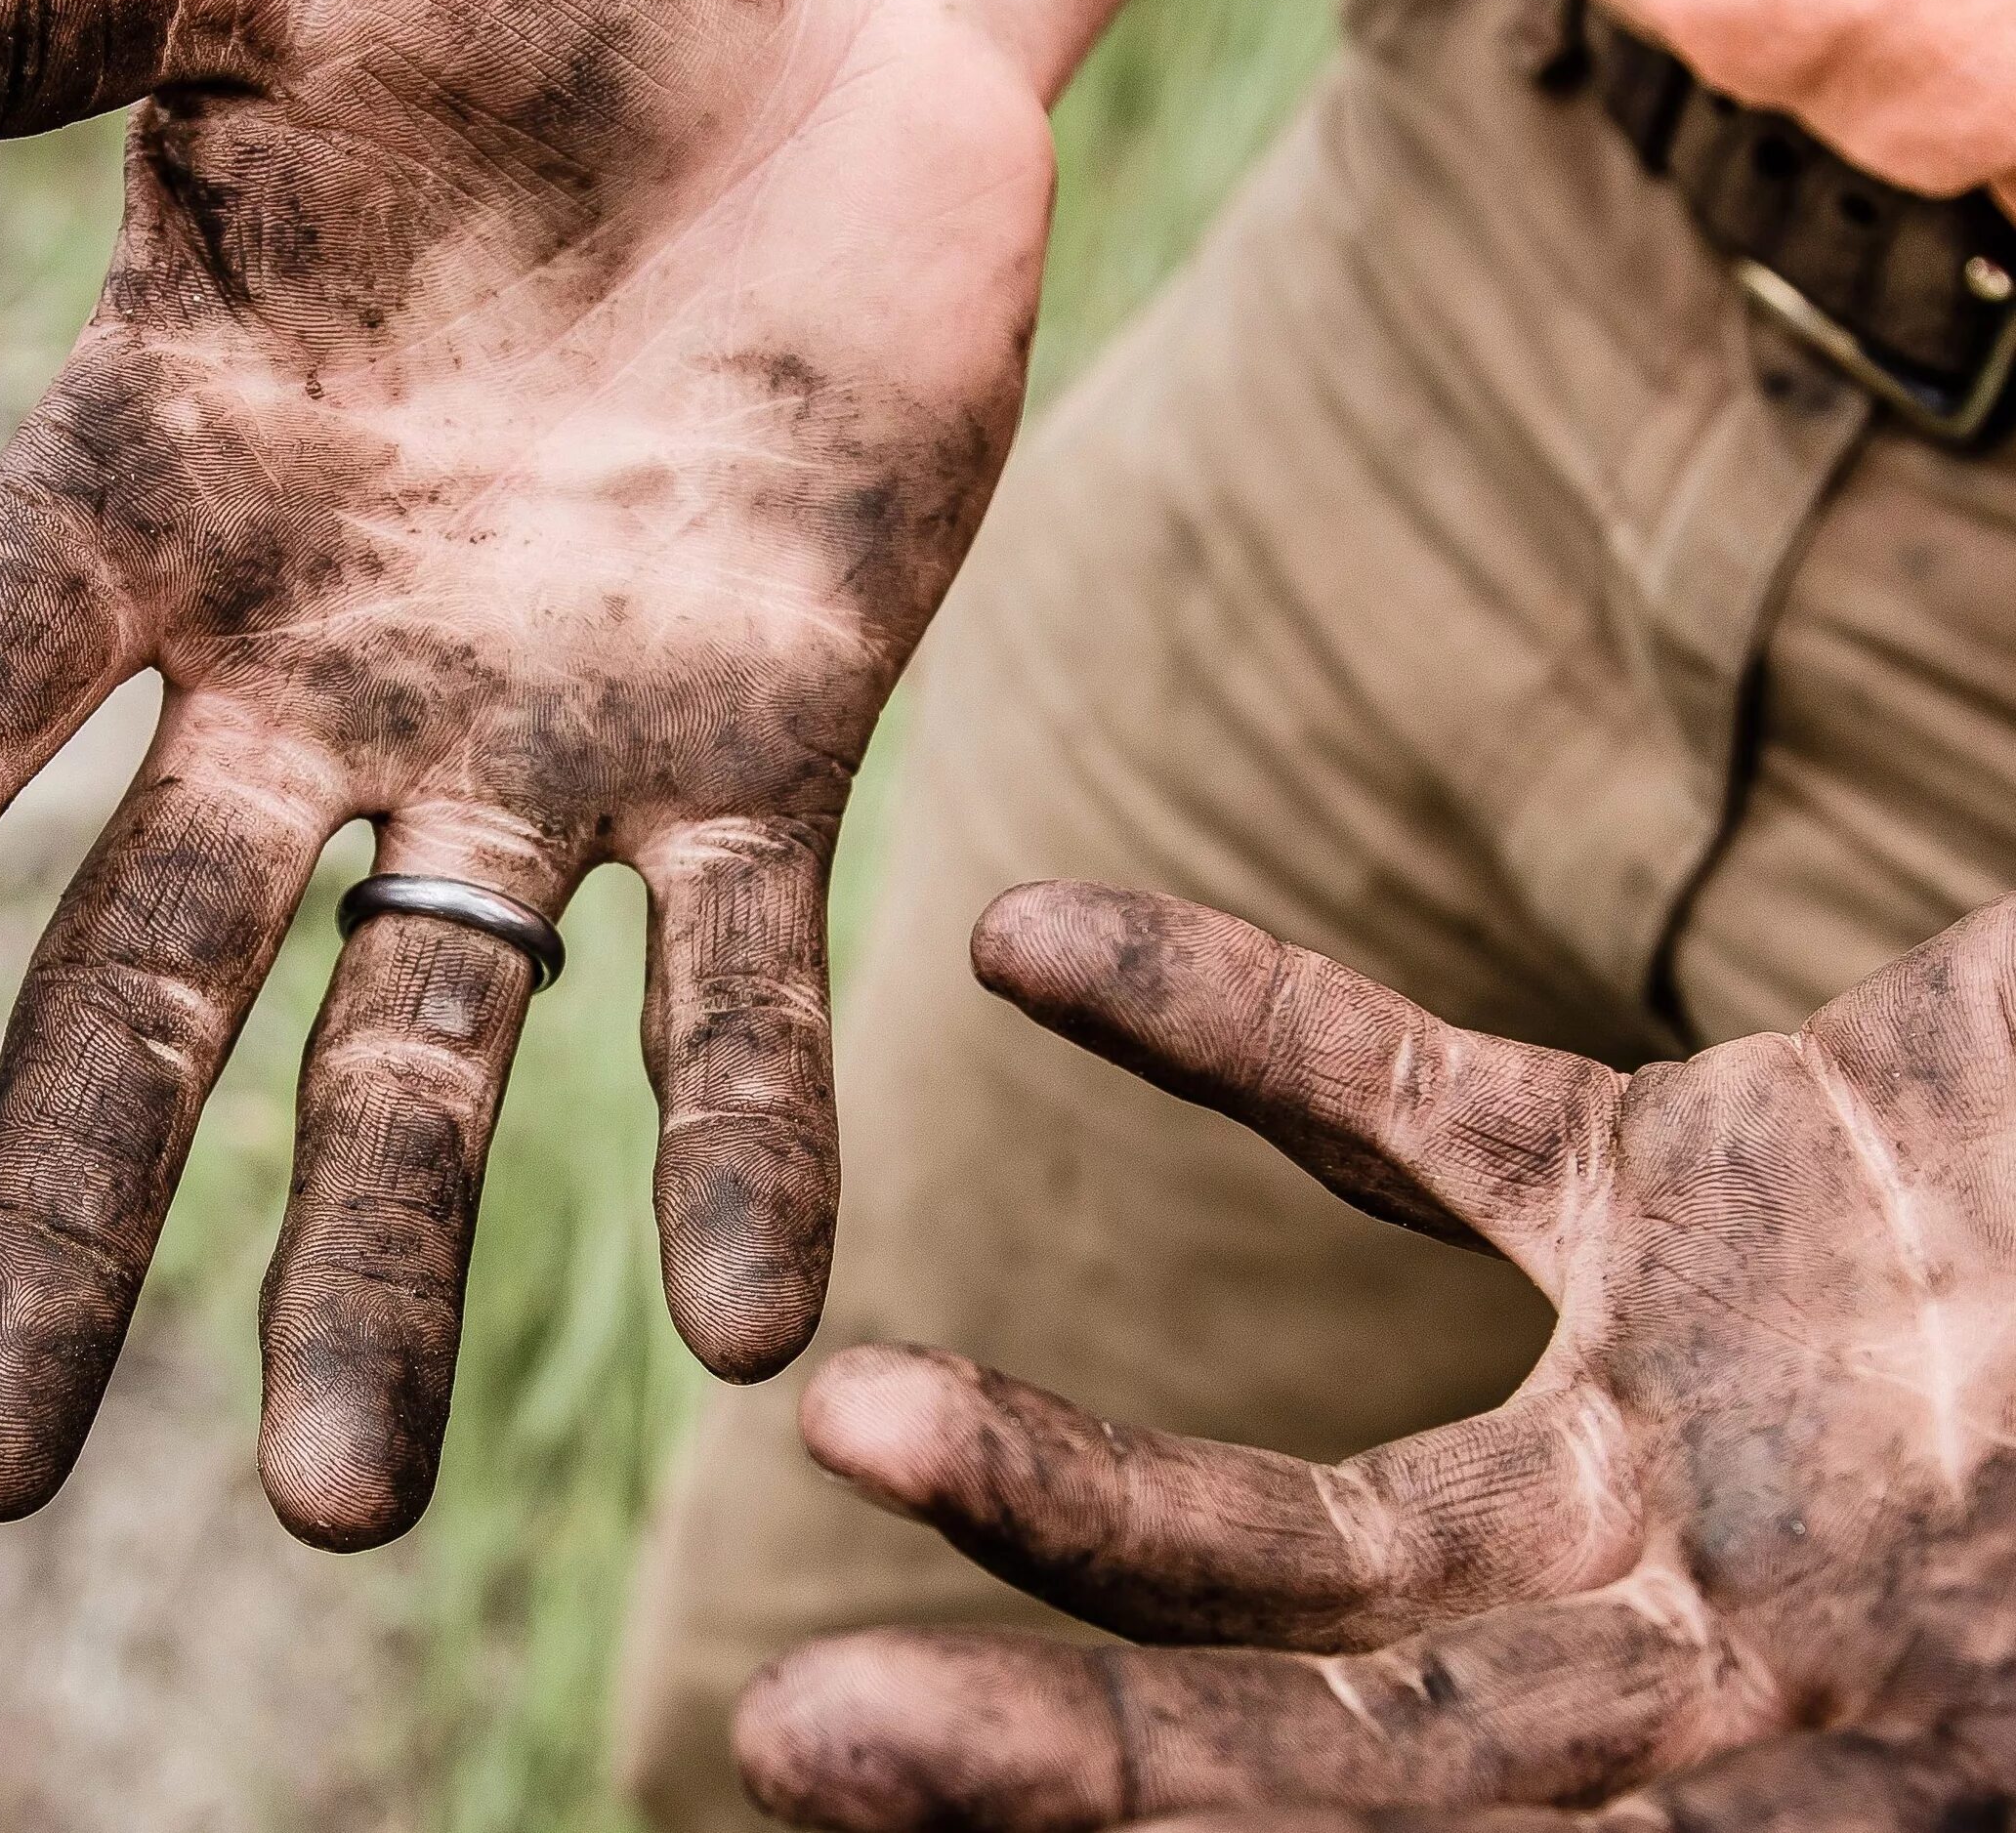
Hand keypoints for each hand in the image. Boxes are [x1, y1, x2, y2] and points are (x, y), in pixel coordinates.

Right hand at [0, 0, 1167, 1544]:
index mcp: (153, 486)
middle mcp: (316, 663)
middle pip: (146, 978)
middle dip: (60, 1217)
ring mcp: (540, 730)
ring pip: (428, 1043)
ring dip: (377, 1268)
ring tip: (337, 1504)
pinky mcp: (767, 743)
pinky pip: (738, 980)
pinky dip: (742, 1144)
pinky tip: (757, 1331)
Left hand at [736, 881, 2015, 1829]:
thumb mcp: (2014, 1611)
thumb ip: (1907, 1662)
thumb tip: (1733, 1767)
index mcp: (1821, 1752)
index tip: (942, 1828)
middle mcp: (1713, 1631)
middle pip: (1335, 1742)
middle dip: (1079, 1769)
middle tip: (793, 1744)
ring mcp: (1686, 1425)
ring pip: (1314, 1506)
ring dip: (1073, 1474)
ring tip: (845, 1407)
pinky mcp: (1685, 1198)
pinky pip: (1406, 1118)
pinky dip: (1228, 1032)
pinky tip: (1037, 941)